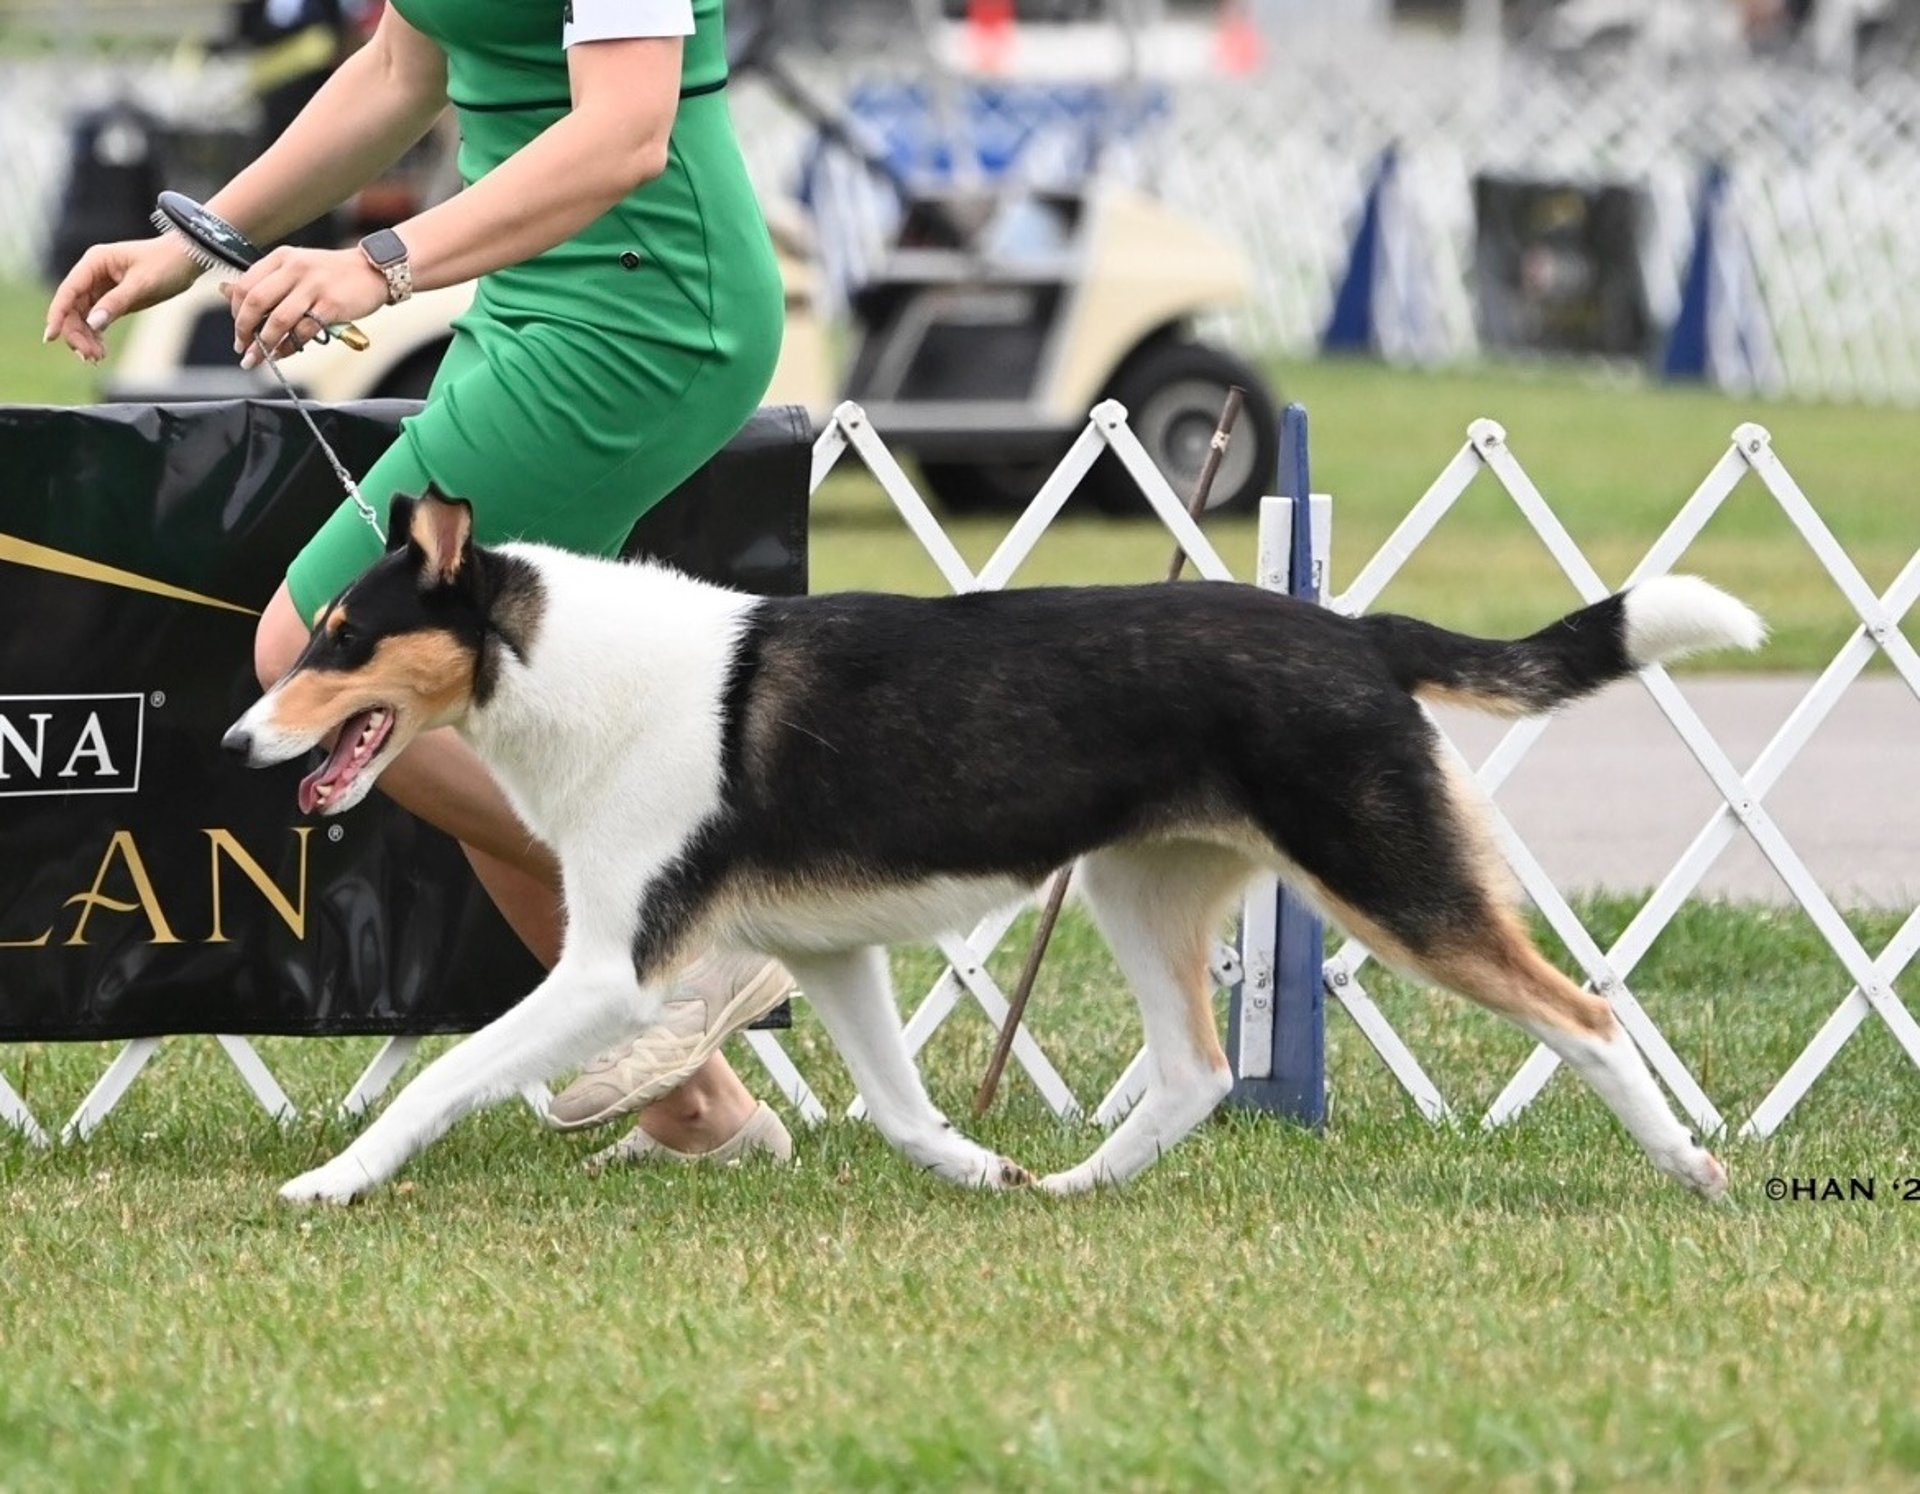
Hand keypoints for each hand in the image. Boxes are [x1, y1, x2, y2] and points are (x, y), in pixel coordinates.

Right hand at [44, 237, 200, 362]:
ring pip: (83, 316)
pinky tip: (100, 351)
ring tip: (96, 358)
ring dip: (85, 337)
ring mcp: (101, 286)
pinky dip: (96, 335)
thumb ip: (116, 303)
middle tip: (88, 357)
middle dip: (76, 332)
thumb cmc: (166, 264)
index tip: (51, 336)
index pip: (68, 290)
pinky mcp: (112, 298)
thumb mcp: (142, 284)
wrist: (188, 259)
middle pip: (72, 307)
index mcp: (94, 262)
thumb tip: (93, 323)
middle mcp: (93, 273)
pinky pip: (96, 319)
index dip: (57, 314)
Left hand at [224, 246, 387, 367]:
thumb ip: (265, 281)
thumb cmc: (333, 274)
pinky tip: (283, 354)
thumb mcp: (296, 268)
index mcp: (281, 258)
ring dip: (264, 344)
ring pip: (278, 320)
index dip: (235, 312)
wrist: (374, 270)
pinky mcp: (332, 305)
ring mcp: (314, 286)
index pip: (245, 285)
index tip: (238, 331)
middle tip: (243, 349)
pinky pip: (304, 331)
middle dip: (244, 330)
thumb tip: (226, 293)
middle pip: (256, 302)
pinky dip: (289, 347)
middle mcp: (294, 268)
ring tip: (258, 358)